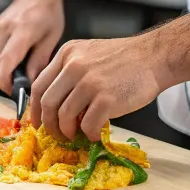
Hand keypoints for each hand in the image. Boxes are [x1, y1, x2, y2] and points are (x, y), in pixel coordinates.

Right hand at [0, 0, 67, 93]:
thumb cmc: (48, 13)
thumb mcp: (52, 38)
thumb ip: (40, 61)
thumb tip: (31, 84)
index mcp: (22, 31)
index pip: (7, 61)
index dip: (6, 82)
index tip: (14, 94)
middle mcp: (4, 29)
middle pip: (0, 65)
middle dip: (10, 79)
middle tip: (26, 85)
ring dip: (8, 69)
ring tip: (25, 66)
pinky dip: (6, 58)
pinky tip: (19, 52)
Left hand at [30, 3, 189, 142]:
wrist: (154, 57)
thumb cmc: (124, 59)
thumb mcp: (88, 54)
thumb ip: (69, 71)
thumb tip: (55, 105)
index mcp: (67, 53)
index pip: (38, 85)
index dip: (35, 109)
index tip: (38, 122)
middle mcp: (73, 66)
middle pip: (47, 103)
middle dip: (49, 125)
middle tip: (57, 135)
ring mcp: (89, 82)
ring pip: (64, 117)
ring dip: (68, 132)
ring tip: (78, 135)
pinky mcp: (106, 98)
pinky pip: (87, 125)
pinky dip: (90, 134)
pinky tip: (96, 133)